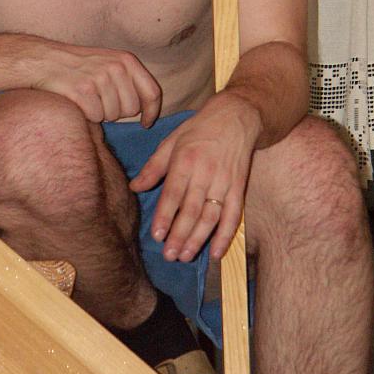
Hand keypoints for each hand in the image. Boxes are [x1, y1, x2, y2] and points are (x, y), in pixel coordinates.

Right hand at [33, 41, 161, 126]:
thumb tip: (149, 109)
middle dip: (118, 112)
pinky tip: (78, 102)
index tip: (146, 123)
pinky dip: (87, 115)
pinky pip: (96, 117)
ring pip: (113, 115)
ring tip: (87, 98)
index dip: (151, 112)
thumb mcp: (109, 63)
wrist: (44, 60)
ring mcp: (99, 77)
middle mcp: (116, 67)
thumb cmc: (79, 67)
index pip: (152, 92)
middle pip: (132, 109)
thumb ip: (130, 80)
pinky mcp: (83, 90)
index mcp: (126, 60)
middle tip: (100, 101)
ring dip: (100, 113)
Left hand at [129, 93, 259, 259]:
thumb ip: (153, 167)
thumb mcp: (171, 140)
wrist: (236, 117)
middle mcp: (205, 172)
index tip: (157, 236)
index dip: (165, 215)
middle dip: (180, 234)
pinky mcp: (239, 187)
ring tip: (186, 256)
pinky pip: (234, 215)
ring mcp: (224, 181)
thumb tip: (135, 187)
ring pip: (211, 216)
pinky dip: (226, 235)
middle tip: (170, 255)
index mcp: (185, 159)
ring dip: (199, 239)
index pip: (173, 193)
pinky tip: (216, 252)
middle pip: (192, 209)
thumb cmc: (199, 129)